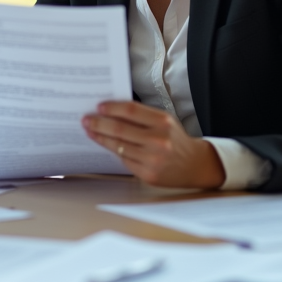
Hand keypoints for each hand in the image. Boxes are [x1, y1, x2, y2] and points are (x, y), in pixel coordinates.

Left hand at [82, 101, 224, 188]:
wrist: (194, 165)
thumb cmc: (175, 140)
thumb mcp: (164, 122)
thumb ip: (142, 117)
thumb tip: (112, 111)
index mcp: (163, 123)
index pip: (131, 111)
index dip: (112, 108)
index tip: (98, 107)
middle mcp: (158, 140)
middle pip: (120, 129)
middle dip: (99, 123)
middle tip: (86, 119)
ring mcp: (153, 159)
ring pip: (119, 146)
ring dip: (100, 137)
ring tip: (90, 131)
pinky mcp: (148, 174)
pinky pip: (124, 160)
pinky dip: (112, 150)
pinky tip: (104, 144)